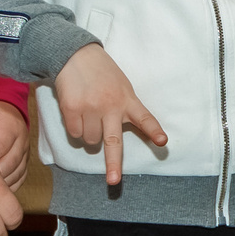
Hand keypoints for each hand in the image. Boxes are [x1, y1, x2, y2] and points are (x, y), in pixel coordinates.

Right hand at [53, 42, 166, 184]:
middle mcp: (110, 106)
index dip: (153, 130)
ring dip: (90, 135)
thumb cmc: (102, 73)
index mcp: (127, 99)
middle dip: (113, 164)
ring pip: (91, 140)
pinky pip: (75, 134)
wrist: (74, 54)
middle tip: (113, 181)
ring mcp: (90, 108)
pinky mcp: (71, 108)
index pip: (144, 117)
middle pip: (114, 141)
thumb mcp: (122, 86)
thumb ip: (127, 107)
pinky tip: (77, 113)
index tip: (162, 142)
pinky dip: (76, 129)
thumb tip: (127, 135)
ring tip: (89, 115)